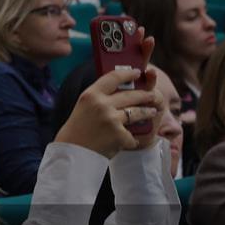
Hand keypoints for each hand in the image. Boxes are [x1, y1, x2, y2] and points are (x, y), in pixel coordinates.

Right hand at [56, 35, 163, 158]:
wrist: (72, 152)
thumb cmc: (78, 129)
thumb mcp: (84, 106)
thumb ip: (99, 97)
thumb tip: (120, 88)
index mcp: (91, 95)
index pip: (113, 77)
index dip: (127, 73)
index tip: (136, 72)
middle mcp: (102, 104)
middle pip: (131, 94)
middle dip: (145, 95)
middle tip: (152, 95)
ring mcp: (112, 119)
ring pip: (138, 112)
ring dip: (147, 112)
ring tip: (150, 112)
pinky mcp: (119, 135)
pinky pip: (132, 134)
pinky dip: (131, 138)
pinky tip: (129, 139)